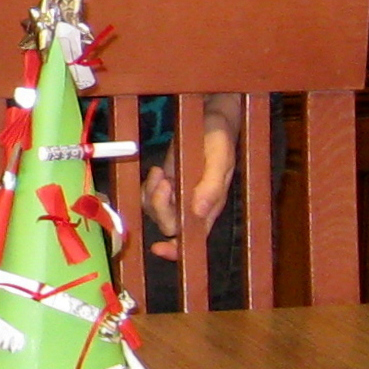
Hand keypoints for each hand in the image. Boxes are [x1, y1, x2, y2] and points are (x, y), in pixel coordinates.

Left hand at [143, 103, 236, 259]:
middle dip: (160, 207)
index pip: (193, 238)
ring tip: (161, 172)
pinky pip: (147, 196)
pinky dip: (147, 187)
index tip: (158, 248)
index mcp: (211, 207)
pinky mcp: (166, 184)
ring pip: (155, 211)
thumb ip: (212, 187)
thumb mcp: (220, 159)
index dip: (176, 249)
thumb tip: (198, 212)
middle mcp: (193, 206)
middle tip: (164, 182)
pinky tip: (158, 171)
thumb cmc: (219, 139)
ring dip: (152, 194)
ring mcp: (178, 195)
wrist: (210, 119)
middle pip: (168, 225)